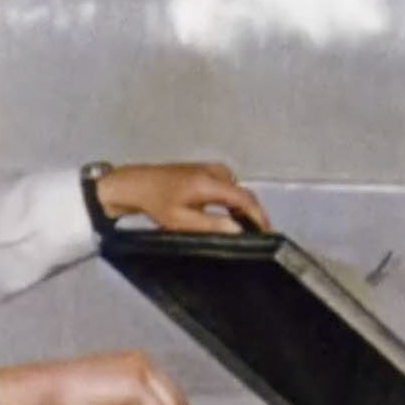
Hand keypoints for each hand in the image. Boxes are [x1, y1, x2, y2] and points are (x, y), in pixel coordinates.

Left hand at [94, 162, 269, 234]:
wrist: (138, 184)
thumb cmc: (156, 204)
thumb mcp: (182, 221)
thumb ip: (212, 225)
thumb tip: (238, 230)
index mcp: (210, 183)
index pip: (245, 199)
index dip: (259, 216)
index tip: (266, 233)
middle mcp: (215, 171)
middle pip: (244, 194)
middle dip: (253, 215)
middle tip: (258, 236)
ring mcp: (211, 168)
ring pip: (237, 191)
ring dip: (242, 209)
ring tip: (244, 230)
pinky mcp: (207, 169)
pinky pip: (229, 187)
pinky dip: (233, 201)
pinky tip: (230, 217)